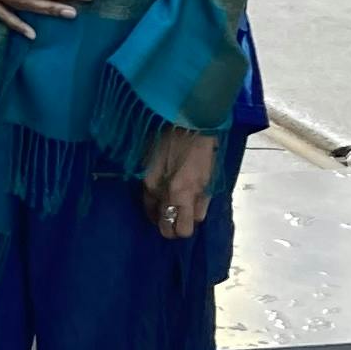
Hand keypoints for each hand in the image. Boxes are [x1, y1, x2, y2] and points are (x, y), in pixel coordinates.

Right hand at [141, 125, 216, 242]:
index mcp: (182, 193)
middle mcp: (161, 193)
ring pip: (151, 213)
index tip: (189, 224)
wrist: (182, 119)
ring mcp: (147, 183)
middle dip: (172, 227)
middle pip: (162, 227)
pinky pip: (145, 197)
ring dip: (161, 213)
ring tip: (170, 206)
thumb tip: (195, 218)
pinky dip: (154, 199)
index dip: (186, 229)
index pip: (181, 229)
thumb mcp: (209, 177)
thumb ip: (202, 202)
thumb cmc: (202, 147)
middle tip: (179, 219)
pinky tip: (162, 192)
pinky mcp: (140, 174)